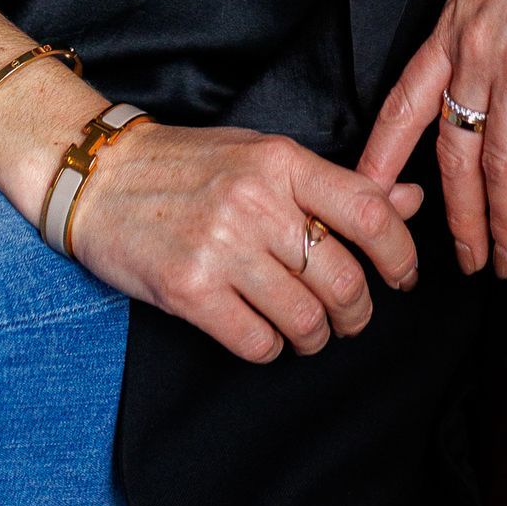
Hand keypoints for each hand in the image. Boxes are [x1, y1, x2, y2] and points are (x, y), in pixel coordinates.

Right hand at [70, 121, 424, 363]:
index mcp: (281, 161)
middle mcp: (255, 201)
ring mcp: (221, 247)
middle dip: (357, 314)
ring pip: (306, 320)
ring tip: (306, 330)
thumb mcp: (263, 156)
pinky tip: (260, 332)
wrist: (98, 177)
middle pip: (344, 280)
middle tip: (349, 318)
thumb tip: (408, 200)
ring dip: (314, 337)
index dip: (401, 255)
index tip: (402, 277)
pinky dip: (270, 348)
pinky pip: (258, 342)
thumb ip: (334, 184)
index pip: (370, 213)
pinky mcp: (188, 289)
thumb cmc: (187, 166)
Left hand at [358, 0, 506, 278]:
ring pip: (498, 167)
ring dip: (502, 224)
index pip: (403, 101)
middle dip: (455, 215)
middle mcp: (474, 48)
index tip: (368, 194)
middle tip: (462, 261)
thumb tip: (503, 48)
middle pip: (452, 152)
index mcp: (455, 20)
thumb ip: (494, 14)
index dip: (384, 155)